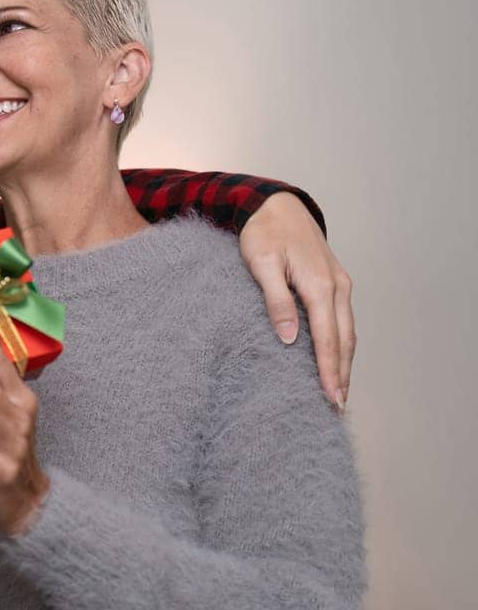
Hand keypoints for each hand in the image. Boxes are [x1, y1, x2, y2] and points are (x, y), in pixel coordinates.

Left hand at [240, 192, 355, 409]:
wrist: (276, 204)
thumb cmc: (263, 233)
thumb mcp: (262, 264)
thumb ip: (276, 300)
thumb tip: (290, 337)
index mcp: (319, 285)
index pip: (327, 337)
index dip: (329, 370)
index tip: (330, 397)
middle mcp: (336, 286)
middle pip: (344, 339)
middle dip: (342, 374)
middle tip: (336, 405)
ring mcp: (339, 284)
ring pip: (348, 331)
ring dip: (345, 362)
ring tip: (339, 390)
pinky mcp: (335, 282)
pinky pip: (343, 319)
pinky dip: (342, 343)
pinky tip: (336, 358)